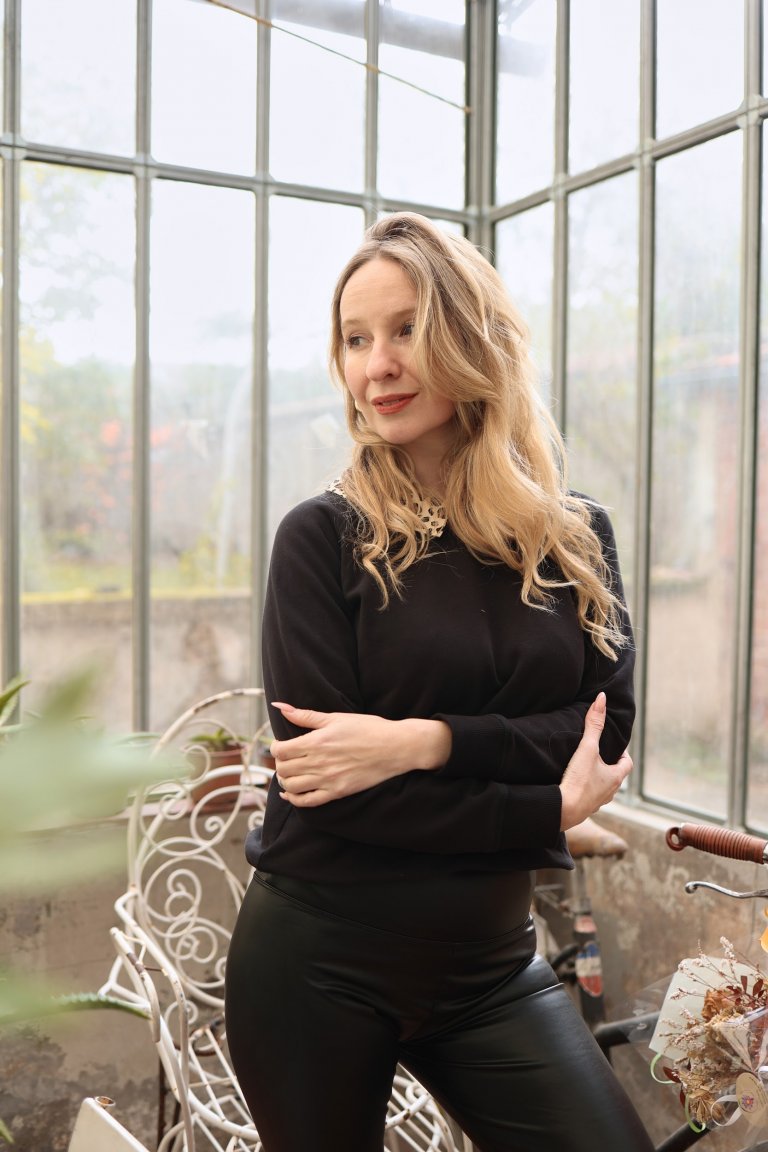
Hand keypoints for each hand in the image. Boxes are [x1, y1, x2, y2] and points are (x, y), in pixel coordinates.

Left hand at [270, 703, 450, 807]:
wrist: (395, 747)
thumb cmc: (368, 728)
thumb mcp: (336, 718)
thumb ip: (305, 715)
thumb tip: (280, 706)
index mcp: (316, 741)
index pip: (280, 750)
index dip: (275, 748)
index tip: (281, 745)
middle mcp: (319, 762)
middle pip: (283, 769)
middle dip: (280, 763)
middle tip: (287, 758)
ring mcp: (328, 780)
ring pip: (291, 787)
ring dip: (285, 781)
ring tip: (290, 773)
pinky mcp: (337, 792)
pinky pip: (307, 802)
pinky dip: (294, 799)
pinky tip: (291, 793)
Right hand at [558, 693, 631, 830]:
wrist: (563, 810)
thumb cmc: (579, 780)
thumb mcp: (587, 749)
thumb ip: (594, 724)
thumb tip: (602, 699)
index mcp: (616, 777)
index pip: (627, 763)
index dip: (622, 753)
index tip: (614, 746)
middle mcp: (611, 792)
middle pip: (615, 776)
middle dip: (608, 765)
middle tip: (597, 754)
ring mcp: (598, 803)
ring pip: (603, 789)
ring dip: (597, 779)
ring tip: (584, 769)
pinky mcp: (584, 810)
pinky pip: (589, 798)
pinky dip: (585, 790)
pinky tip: (573, 785)